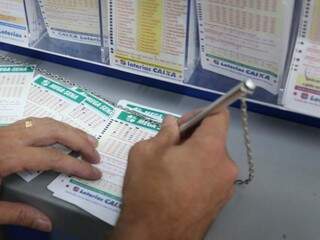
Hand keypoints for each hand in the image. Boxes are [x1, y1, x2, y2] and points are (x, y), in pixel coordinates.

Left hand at [0, 117, 101, 231]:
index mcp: (7, 156)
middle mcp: (10, 137)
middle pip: (54, 131)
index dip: (77, 165)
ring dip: (70, 130)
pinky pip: (36, 122)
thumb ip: (16, 214)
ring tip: (88, 140)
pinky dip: (55, 126)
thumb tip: (47, 224)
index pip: (52, 158)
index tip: (95, 172)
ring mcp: (6, 130)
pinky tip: (61, 134)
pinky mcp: (3, 130)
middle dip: (79, 140)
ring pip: (46, 122)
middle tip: (96, 154)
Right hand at [111, 110, 237, 239]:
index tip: (182, 124)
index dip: (200, 113)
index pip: (219, 116)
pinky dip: (198, 173)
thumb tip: (173, 125)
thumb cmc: (149, 190)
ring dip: (195, 156)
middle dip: (193, 137)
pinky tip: (178, 184)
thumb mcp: (147, 152)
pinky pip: (212, 177)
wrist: (156, 237)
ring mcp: (226, 187)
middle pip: (214, 139)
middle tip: (169, 147)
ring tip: (171, 168)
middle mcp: (226, 167)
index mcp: (211, 149)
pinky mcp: (220, 203)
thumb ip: (164, 132)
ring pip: (212, 159)